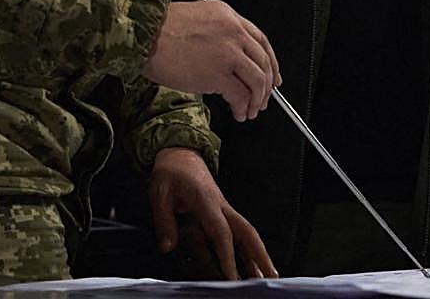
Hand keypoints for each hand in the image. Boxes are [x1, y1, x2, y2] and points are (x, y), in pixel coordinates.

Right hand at [143, 0, 280, 121]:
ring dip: (257, 99)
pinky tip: (238, 112)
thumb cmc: (158, 29)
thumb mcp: (195, 19)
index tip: (272, 76)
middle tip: (263, 99)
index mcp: (228, 16)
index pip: (261, 40)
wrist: (143, 36)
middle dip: (266, 86)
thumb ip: (217, 34)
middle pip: (263, 61)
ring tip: (250, 110)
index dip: (270, 62)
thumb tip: (228, 59)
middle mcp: (233, 31)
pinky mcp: (218, 72)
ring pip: (258, 79)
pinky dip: (243, 107)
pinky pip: (241, 94)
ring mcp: (228, 51)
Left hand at [149, 147, 277, 279]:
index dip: (228, 255)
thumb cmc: (172, 172)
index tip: (232, 276)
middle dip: (259, 254)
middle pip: (246, 231)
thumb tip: (167, 247)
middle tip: (269, 275)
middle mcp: (220, 206)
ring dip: (258, 254)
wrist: (180, 154)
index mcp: (206, 201)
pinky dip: (247, 249)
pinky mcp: (221, 212)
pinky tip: (251, 264)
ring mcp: (223, 209)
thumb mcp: (159, 193)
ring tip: (267, 275)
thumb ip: (164, 222)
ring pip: (246, 233)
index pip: (221, 232)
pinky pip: (238, 232)